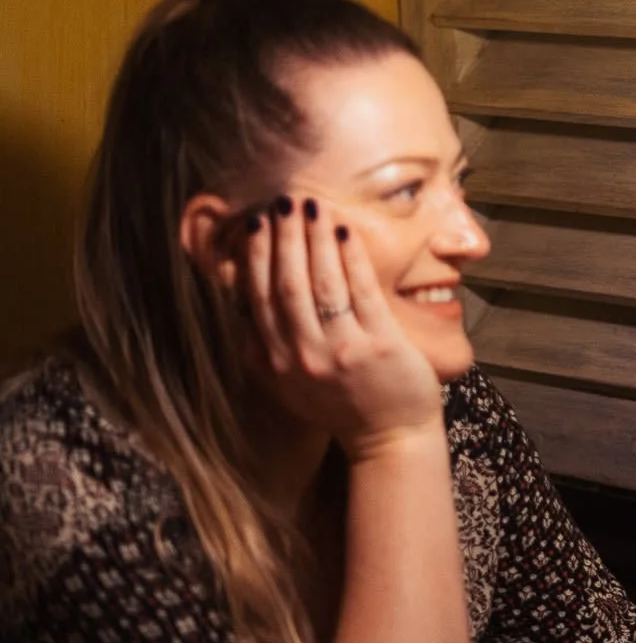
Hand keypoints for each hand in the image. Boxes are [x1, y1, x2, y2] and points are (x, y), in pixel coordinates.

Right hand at [231, 193, 442, 457]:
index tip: (254, 222)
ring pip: (320, 284)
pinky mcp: (379, 346)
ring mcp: (341, 352)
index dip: (254, 256)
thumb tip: (239, 299)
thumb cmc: (341, 403)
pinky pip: (362, 292)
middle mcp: (301, 357)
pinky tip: (346, 231)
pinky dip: (351, 258)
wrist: (388, 440)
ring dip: (314, 239)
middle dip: (282, 238)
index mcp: (274, 362)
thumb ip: (264, 345)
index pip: (257, 298)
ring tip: (311, 205)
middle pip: (285, 284)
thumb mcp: (288, 381)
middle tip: (282, 201)